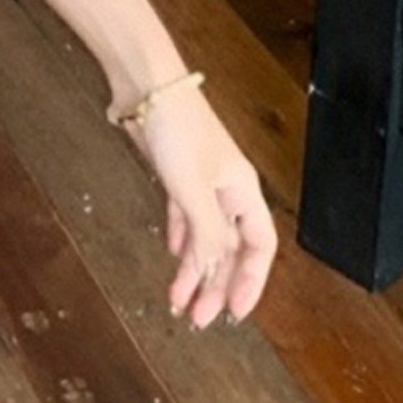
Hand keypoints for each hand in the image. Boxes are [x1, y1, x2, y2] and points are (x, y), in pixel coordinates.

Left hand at [122, 88, 276, 329]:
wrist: (144, 85)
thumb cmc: (175, 126)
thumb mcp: (193, 187)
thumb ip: (206, 230)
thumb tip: (215, 270)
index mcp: (242, 191)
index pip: (258, 247)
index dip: (251, 281)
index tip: (235, 312)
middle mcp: (225, 188)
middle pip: (228, 247)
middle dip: (215, 284)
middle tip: (200, 318)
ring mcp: (199, 180)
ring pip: (202, 234)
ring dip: (192, 268)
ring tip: (179, 300)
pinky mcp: (173, 171)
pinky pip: (182, 214)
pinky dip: (178, 236)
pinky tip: (172, 253)